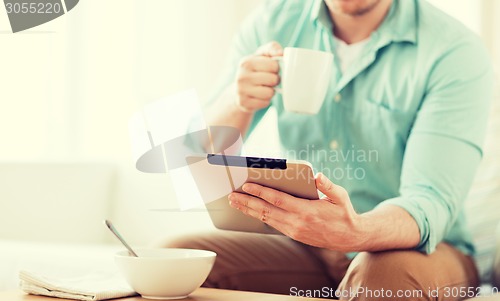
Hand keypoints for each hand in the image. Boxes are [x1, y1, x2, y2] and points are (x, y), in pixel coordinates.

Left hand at [228, 173, 363, 251]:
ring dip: (249, 210)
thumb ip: (328, 186)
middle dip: (247, 202)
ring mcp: (294, 230)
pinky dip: (259, 216)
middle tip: (231, 195)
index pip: (277, 200)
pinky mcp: (293, 234)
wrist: (349, 237)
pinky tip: (251, 210)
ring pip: (266, 219)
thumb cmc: (344, 213)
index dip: (260, 192)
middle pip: (265, 211)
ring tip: (235, 202)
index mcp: (306, 211)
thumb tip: (318, 176)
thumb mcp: (340, 197)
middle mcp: (296, 223)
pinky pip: (272, 223)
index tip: (246, 185)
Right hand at [234, 41, 282, 112]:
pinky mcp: (244, 104)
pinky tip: (259, 96)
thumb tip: (281, 53)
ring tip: (264, 88)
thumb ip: (272, 48)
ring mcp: (241, 91)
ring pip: (270, 93)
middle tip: (268, 80)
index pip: (274, 65)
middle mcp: (241, 76)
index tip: (270, 70)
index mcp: (246, 62)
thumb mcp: (261, 56)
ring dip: (270, 91)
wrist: (239, 90)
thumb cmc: (255, 70)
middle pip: (273, 80)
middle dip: (274, 80)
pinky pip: (265, 103)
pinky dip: (265, 100)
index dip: (276, 68)